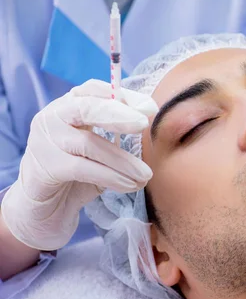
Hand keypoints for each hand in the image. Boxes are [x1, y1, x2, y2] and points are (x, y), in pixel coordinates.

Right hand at [0, 79, 156, 250]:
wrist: (43, 207)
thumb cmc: (77, 171)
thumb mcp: (98, 147)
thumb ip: (116, 130)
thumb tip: (150, 117)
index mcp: (68, 106)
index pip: (95, 90)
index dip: (124, 96)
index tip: (150, 108)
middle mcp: (52, 117)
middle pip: (87, 108)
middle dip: (119, 115)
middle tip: (144, 124)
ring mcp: (44, 142)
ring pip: (90, 144)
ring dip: (124, 160)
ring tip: (146, 174)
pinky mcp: (44, 168)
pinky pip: (83, 169)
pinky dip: (112, 177)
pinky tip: (130, 185)